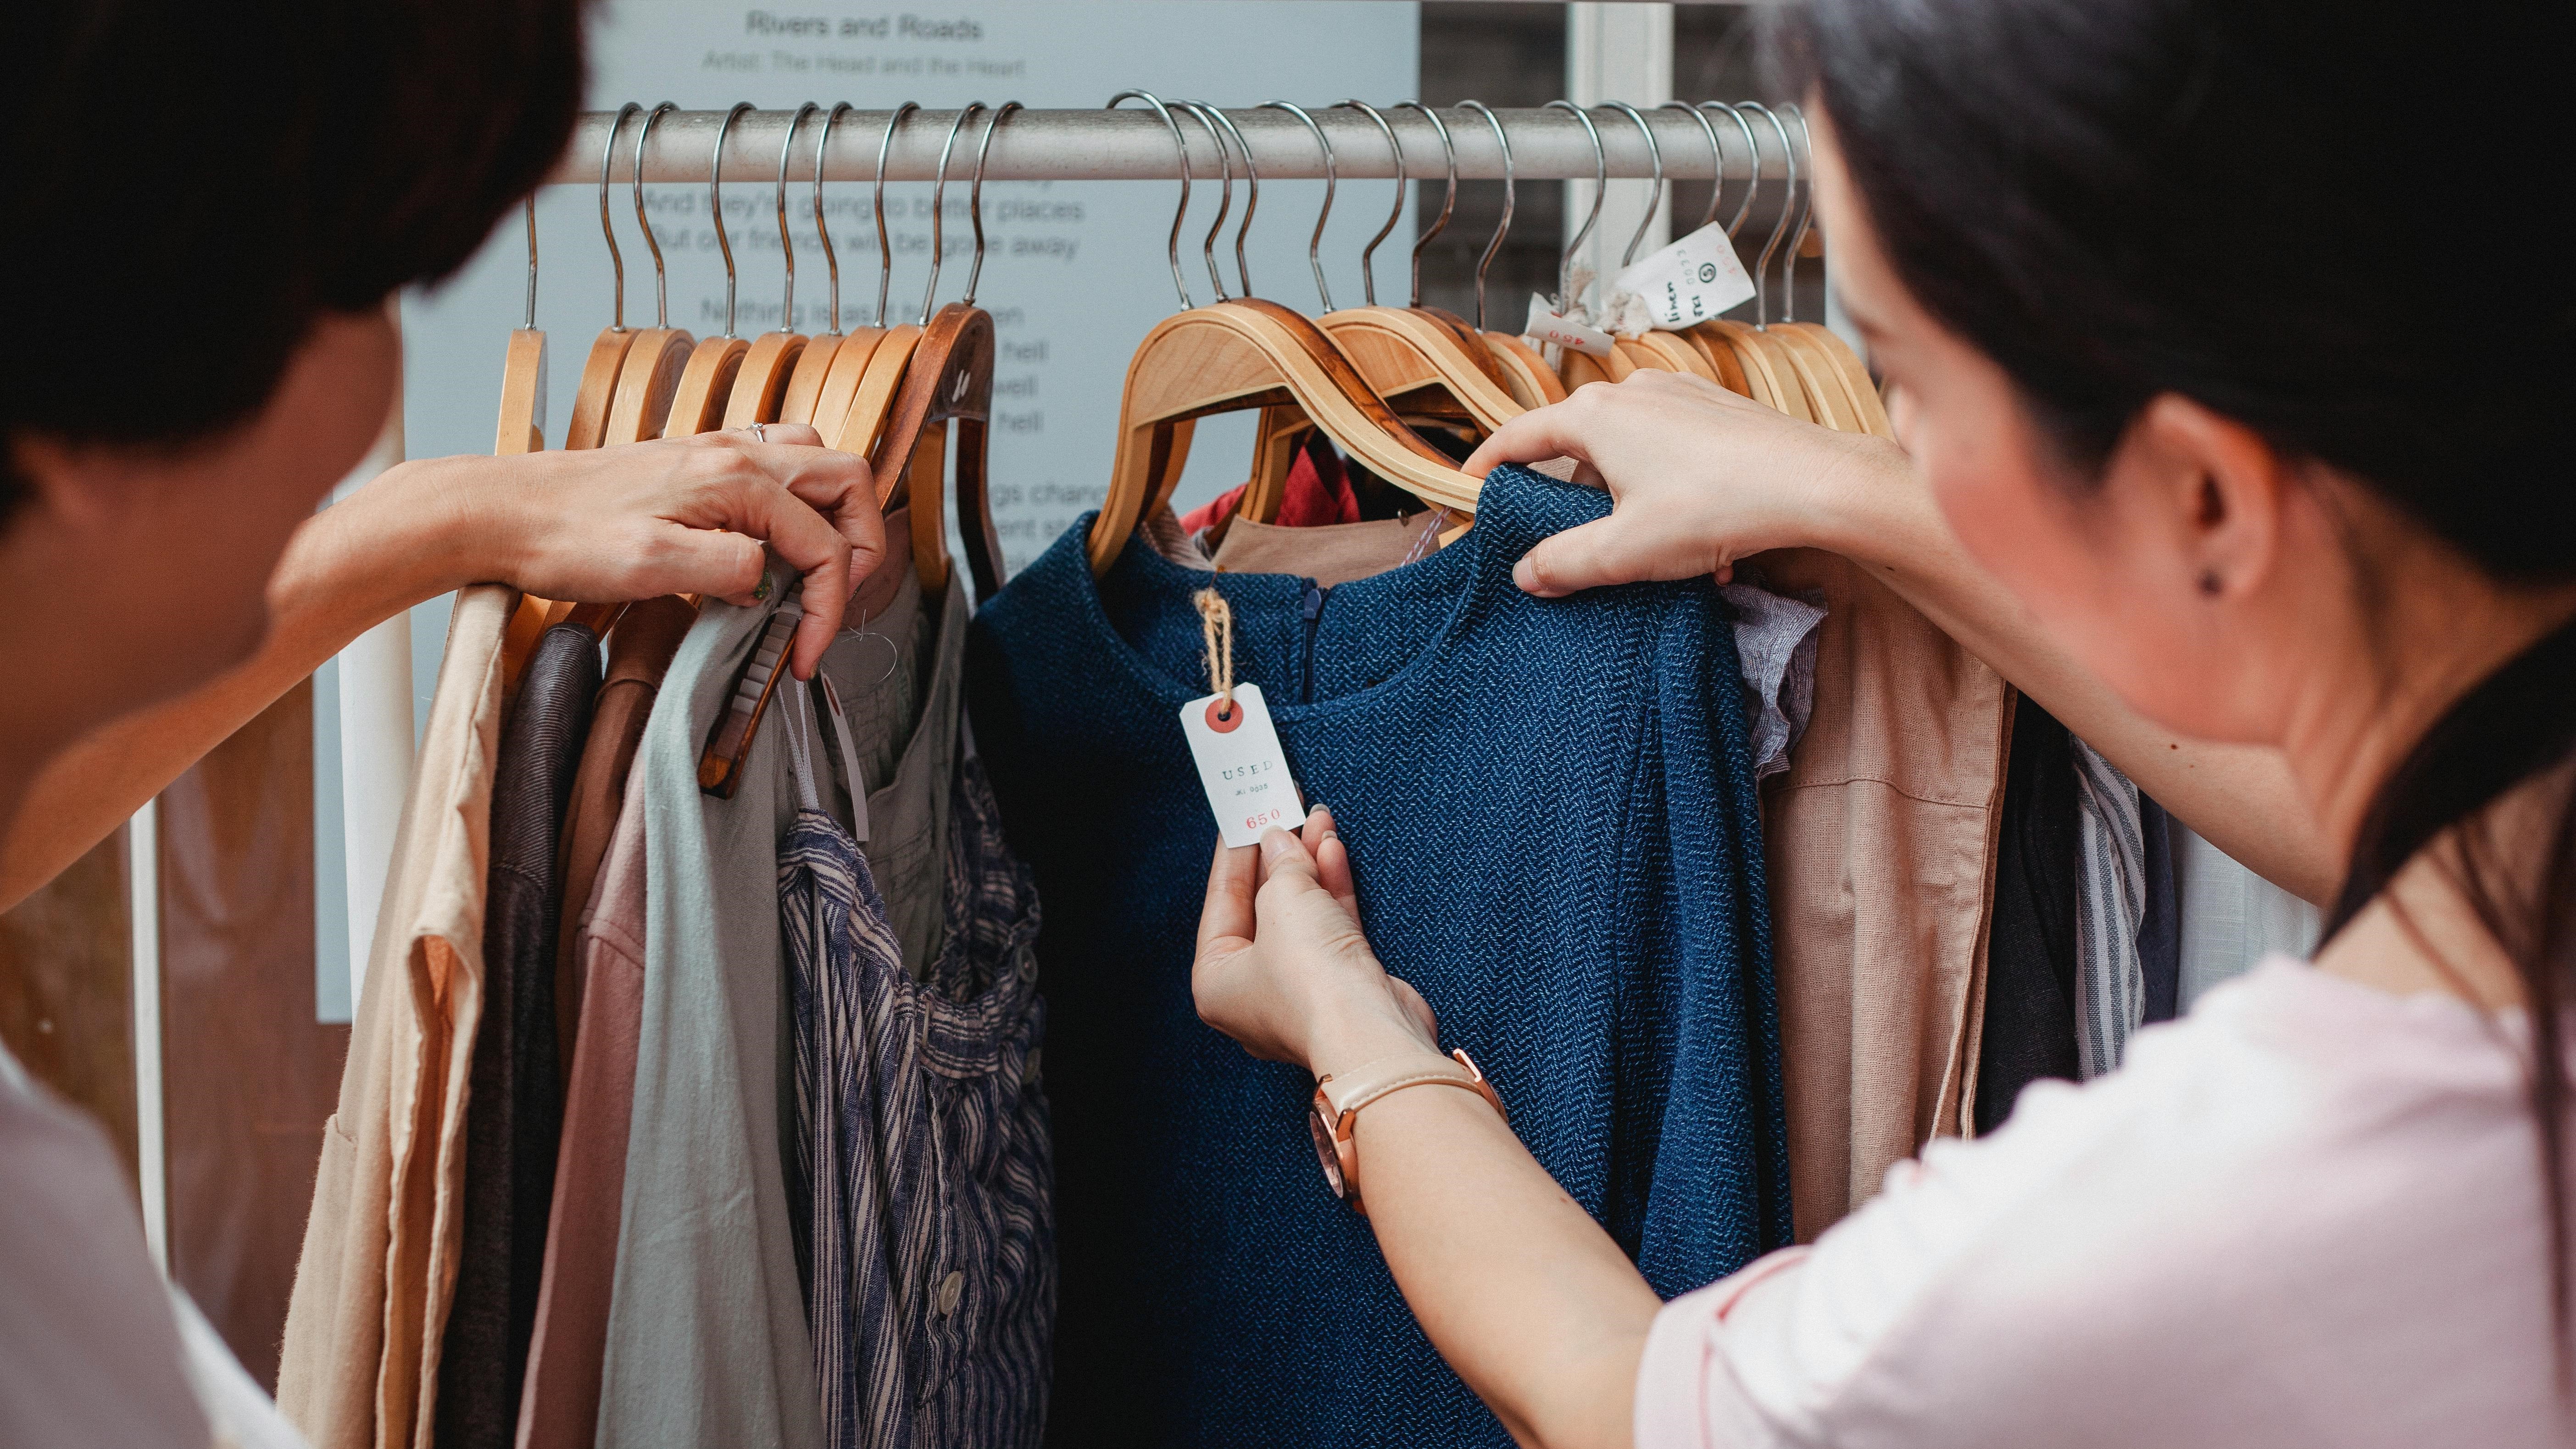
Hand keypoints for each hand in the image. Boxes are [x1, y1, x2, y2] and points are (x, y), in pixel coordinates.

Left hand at [403, 424, 881, 677]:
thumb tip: (773, 579)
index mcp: (735, 478)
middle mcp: (736, 453)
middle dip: (860, 546)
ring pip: (817, 465)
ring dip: (834, 517)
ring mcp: (718, 452)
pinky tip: (770, 544)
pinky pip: (778, 467)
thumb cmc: (563, 537)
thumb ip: (729, 568)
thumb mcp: (651, 566)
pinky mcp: (697, 465)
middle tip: (835, 603)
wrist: (501, 510)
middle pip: (847, 481)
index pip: (824, 544)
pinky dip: (798, 503)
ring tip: (815, 573)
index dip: (830, 607)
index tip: (806, 654)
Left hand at [1193, 806, 1442, 1076]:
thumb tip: (1280, 841)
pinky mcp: (1342, 985)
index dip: (1233, 856)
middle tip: (1283, 812)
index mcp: (1217, 982)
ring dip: (1309, 866)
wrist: (1372, 1034)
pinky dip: (1332, 889)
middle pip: (1261, 908)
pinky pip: (1330, 926)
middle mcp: (1254, 990)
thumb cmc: (1311, 982)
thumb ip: (1280, 866)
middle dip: (1276, 857)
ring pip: (1300, 914)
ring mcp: (1300, 989)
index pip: (1220, 904)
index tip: (1242, 818)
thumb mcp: (1283, 903)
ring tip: (1316, 820)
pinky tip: (1333, 850)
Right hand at [1459, 367, 1905, 594]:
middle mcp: (1633, 391)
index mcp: (1595, 415)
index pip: (1520, 437)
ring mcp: (1680, 395)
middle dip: (1573, 498)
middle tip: (1571, 540)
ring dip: (1628, 502)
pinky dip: (1668, 491)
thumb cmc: (1717, 506)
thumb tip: (1526, 574)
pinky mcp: (1718, 409)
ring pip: (1628, 452)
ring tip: (1652, 552)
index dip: (1489, 464)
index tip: (1471, 485)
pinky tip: (1698, 536)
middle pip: (1577, 446)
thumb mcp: (1624, 550)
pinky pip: (1671, 450)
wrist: (1815, 483)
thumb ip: (1565, 563)